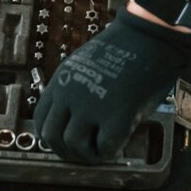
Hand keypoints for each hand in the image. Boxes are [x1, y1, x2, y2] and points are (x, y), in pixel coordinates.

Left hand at [35, 10, 190, 162]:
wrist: (149, 37)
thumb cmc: (124, 49)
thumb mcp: (86, 66)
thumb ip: (76, 91)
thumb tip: (77, 121)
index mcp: (61, 81)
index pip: (40, 119)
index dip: (52, 135)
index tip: (63, 141)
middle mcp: (69, 95)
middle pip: (52, 137)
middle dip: (66, 150)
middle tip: (82, 152)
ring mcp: (91, 107)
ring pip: (75, 146)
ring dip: (88, 153)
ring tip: (101, 149)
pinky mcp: (116, 117)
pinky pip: (105, 148)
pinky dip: (110, 151)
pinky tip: (117, 144)